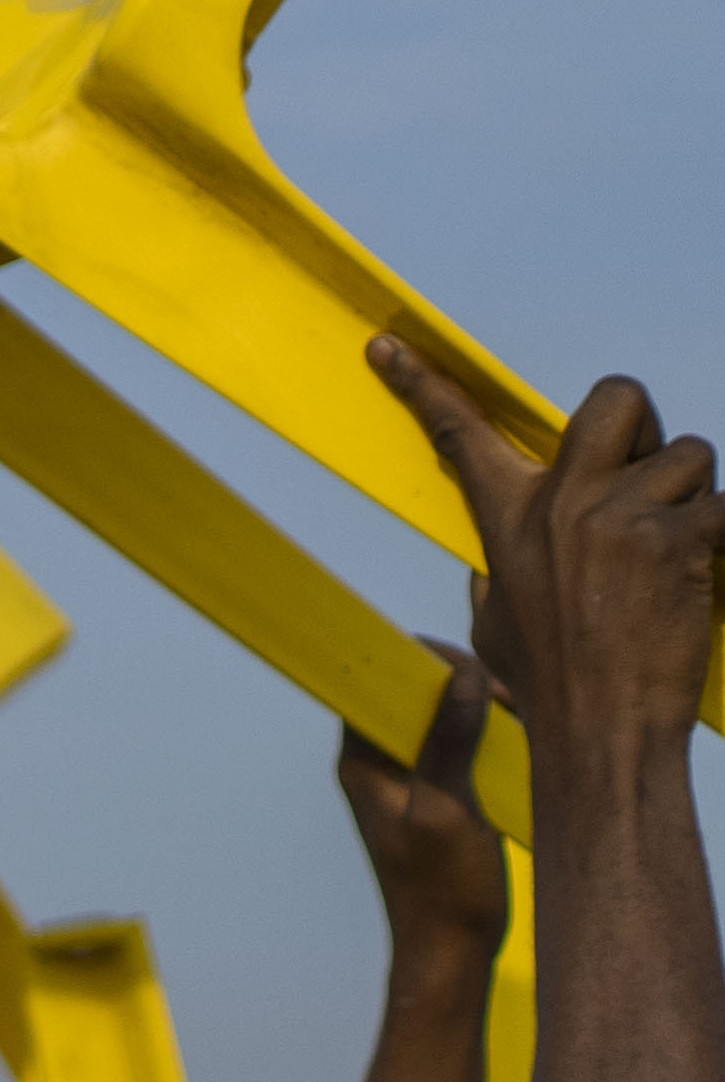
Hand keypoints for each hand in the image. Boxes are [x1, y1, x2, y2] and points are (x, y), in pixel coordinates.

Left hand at [333, 643, 509, 971]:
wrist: (449, 946)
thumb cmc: (441, 888)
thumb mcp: (448, 811)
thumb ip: (448, 745)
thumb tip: (459, 678)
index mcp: (362, 763)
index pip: (373, 682)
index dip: (419, 661)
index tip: (472, 670)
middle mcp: (378, 762)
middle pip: (409, 690)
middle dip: (459, 680)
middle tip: (505, 699)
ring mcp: (409, 775)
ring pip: (439, 713)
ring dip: (478, 705)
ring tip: (515, 717)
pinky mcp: (440, 788)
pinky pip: (458, 740)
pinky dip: (487, 731)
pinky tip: (515, 740)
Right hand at [377, 340, 723, 760]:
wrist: (601, 735)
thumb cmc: (552, 687)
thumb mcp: (501, 623)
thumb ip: (501, 569)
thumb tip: (488, 560)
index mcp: (506, 523)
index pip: (458, 436)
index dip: (422, 387)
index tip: (389, 347)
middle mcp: (560, 507)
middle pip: (614, 400)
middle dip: (644, 426)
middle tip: (646, 474)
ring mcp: (619, 517)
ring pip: (689, 456)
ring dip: (693, 498)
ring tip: (671, 558)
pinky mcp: (676, 536)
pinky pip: (721, 507)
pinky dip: (721, 540)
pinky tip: (696, 584)